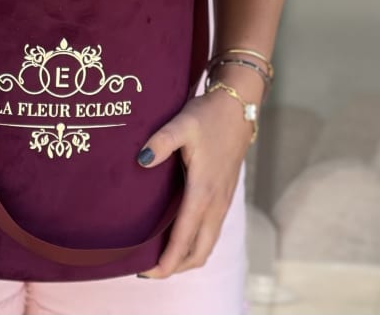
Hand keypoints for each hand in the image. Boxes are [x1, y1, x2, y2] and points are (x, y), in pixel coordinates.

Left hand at [134, 82, 254, 277]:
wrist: (238, 106)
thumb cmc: (208, 115)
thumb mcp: (182, 123)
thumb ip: (161, 141)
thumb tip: (141, 160)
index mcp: (204, 190)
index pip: (185, 237)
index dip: (167, 259)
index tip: (147, 272)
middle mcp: (216, 202)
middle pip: (199, 250)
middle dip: (177, 266)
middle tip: (149, 270)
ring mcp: (223, 200)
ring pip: (208, 243)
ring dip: (188, 257)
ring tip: (162, 258)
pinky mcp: (225, 194)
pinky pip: (212, 230)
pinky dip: (197, 243)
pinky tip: (181, 235)